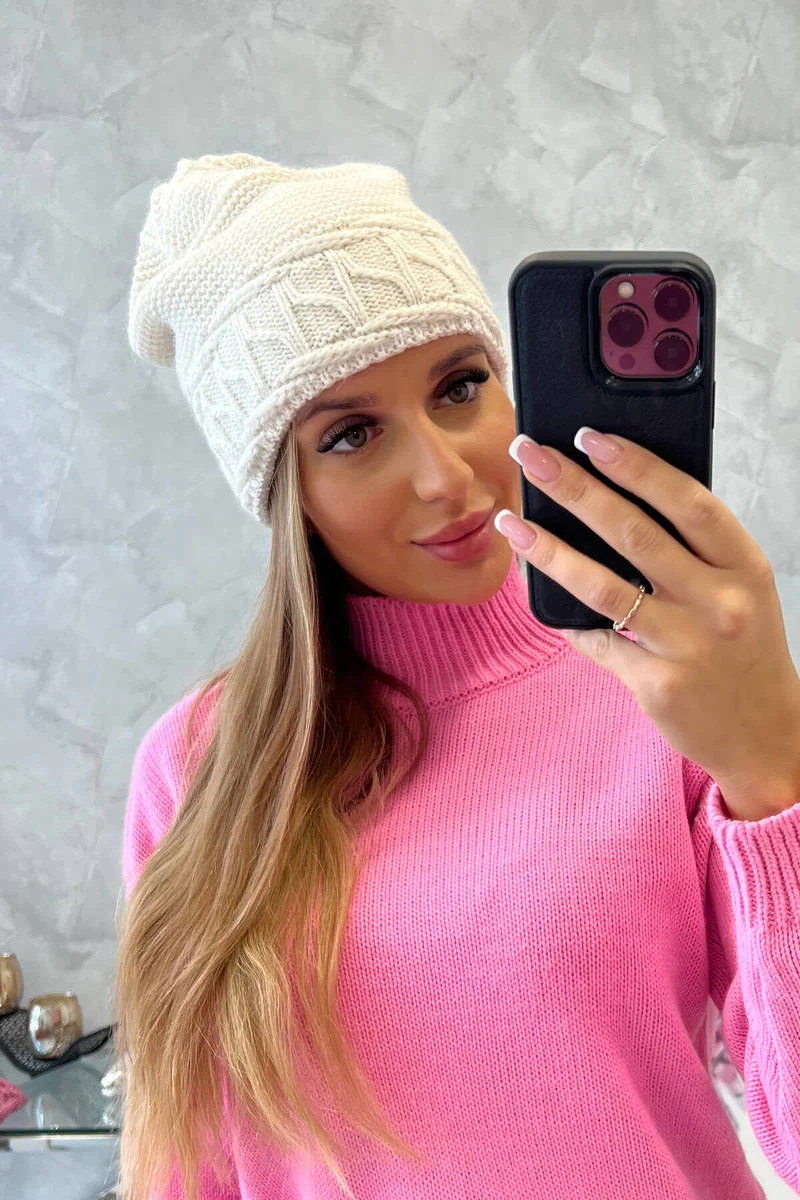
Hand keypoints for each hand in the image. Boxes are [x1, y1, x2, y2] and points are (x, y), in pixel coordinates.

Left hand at [498, 429, 799, 820]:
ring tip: (511, 521)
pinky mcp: (656, 684)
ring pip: (602, 586)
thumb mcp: (744, 590)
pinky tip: (535, 594)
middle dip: (574, 487)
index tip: (589, 437)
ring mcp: (686, 646)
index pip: (687, 502)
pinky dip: (565, 617)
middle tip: (529, 455)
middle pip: (633, 533)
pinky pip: (596, 640)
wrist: (768, 735)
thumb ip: (696, 550)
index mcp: (745, 567)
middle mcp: (719, 603)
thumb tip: (619, 497)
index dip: (636, 466)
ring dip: (548, 549)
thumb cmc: (745, 651)